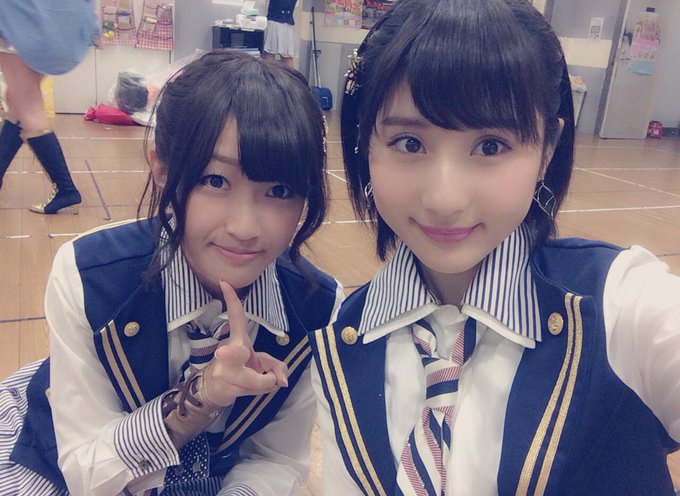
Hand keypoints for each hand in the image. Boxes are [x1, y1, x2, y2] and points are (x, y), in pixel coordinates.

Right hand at [203, 280, 288, 406]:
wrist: (217, 390)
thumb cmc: (242, 370)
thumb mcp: (262, 364)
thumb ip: (277, 367)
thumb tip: (283, 382)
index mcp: (238, 340)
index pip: (235, 317)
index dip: (231, 300)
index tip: (224, 282)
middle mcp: (228, 354)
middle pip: (234, 353)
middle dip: (231, 354)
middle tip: (222, 352)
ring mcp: (224, 372)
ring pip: (257, 380)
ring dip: (267, 382)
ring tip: (263, 379)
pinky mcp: (226, 388)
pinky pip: (255, 390)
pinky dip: (263, 389)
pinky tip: (255, 387)